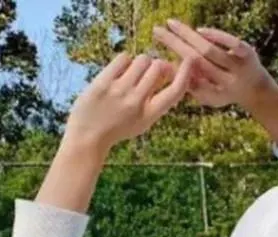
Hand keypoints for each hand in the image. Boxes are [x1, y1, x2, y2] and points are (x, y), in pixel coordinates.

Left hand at [64, 52, 195, 152]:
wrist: (88, 137)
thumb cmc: (117, 128)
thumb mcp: (141, 122)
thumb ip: (154, 101)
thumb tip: (166, 71)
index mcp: (149, 115)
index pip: (174, 92)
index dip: (185, 74)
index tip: (190, 61)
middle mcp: (137, 102)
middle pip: (158, 67)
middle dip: (158, 64)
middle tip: (151, 70)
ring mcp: (120, 91)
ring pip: (142, 59)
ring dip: (141, 62)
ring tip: (132, 72)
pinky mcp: (103, 82)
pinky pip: (123, 58)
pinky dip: (124, 61)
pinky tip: (119, 71)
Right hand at [152, 20, 272, 108]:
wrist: (258, 90)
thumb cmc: (226, 91)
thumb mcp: (209, 95)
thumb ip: (191, 84)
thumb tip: (167, 67)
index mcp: (215, 95)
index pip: (191, 82)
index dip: (175, 71)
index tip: (159, 58)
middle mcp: (226, 83)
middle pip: (196, 62)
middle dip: (175, 45)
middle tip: (157, 31)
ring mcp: (238, 68)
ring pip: (210, 51)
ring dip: (189, 36)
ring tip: (171, 24)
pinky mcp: (249, 54)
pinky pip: (231, 44)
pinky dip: (215, 36)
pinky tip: (200, 31)